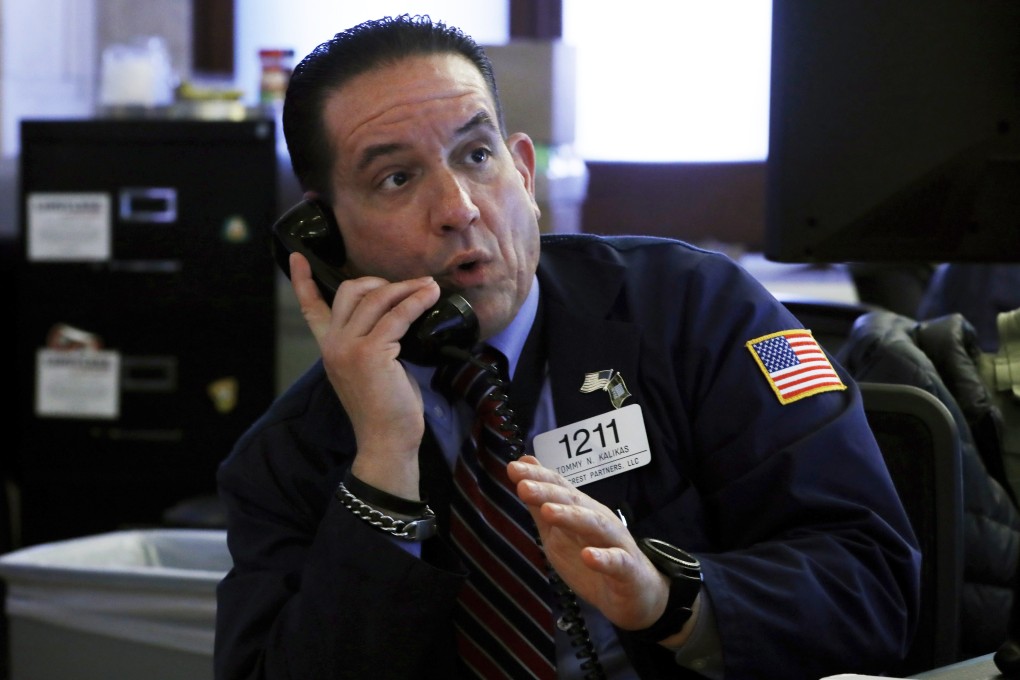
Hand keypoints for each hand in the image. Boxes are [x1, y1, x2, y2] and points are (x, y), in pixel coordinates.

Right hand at [289, 251, 440, 498]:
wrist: (385, 442)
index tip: (298, 257)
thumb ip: (372, 342)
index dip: (303, 281)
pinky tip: (431, 296)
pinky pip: (397, 315)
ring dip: (407, 288)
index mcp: (329, 348)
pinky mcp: (371, 353)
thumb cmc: (385, 409)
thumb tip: (398, 316)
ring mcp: (349, 347)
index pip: (311, 308)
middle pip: (350, 291)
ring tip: (429, 287)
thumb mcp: (371, 370)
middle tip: (408, 287)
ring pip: (376, 299)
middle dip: (380, 282)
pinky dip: (416, 302)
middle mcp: (333, 344)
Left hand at [507, 456, 697, 642]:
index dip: (537, 477)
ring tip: (548, 512)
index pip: (559, 487)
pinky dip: (603, 558)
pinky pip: (616, 562)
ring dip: (571, 516)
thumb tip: (521, 466)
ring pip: (594, 524)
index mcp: (582, 510)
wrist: (636, 595)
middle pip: (574, 501)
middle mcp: (599, 520)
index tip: (512, 468)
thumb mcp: (558, 534)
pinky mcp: (627, 569)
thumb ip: (540, 502)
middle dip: (548, 492)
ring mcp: (615, 543)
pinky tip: (588, 556)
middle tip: (523, 486)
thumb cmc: (594, 558)